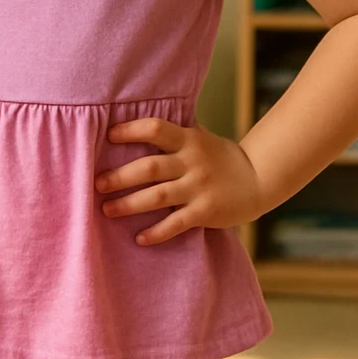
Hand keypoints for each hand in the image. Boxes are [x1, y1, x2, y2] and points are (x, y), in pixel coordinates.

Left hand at [95, 118, 262, 245]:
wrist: (259, 179)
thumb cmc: (221, 157)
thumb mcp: (201, 138)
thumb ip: (176, 134)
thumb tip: (140, 120)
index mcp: (188, 140)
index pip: (156, 129)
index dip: (131, 130)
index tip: (109, 136)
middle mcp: (192, 162)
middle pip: (150, 167)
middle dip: (120, 177)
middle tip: (98, 184)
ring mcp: (198, 188)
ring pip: (157, 196)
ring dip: (129, 204)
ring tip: (107, 210)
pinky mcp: (205, 212)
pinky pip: (176, 223)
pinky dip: (157, 232)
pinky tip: (139, 238)